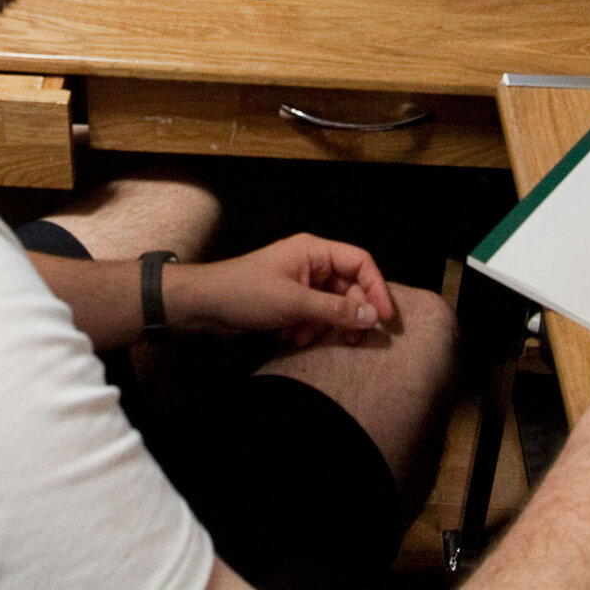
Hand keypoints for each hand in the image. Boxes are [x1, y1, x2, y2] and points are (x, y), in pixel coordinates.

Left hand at [165, 233, 394, 346]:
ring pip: (331, 304)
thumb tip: (374, 317)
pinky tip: (290, 338)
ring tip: (303, 338)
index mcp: (314, 250)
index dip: (376, 288)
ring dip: (323, 324)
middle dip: (348, 314)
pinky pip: (313, 313)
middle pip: (348, 286)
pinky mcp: (288, 299)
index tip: (385, 319)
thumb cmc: (246, 293)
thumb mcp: (294, 303)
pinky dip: (307, 327)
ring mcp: (299, 281)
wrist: (204, 305)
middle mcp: (310, 262)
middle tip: (351, 340)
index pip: (360, 262)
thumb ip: (336, 310)